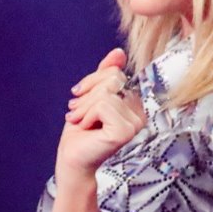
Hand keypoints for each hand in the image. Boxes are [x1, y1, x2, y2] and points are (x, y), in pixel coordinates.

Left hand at [55, 48, 145, 180]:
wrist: (72, 159)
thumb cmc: (80, 131)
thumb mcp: (91, 96)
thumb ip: (105, 75)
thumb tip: (119, 52)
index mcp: (135, 104)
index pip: (116, 73)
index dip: (92, 81)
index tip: (79, 98)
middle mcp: (140, 113)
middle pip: (113, 79)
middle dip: (88, 93)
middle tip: (77, 112)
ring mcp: (135, 123)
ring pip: (106, 93)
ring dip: (85, 107)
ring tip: (80, 121)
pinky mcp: (125, 131)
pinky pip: (103, 105)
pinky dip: (88, 115)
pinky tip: (86, 128)